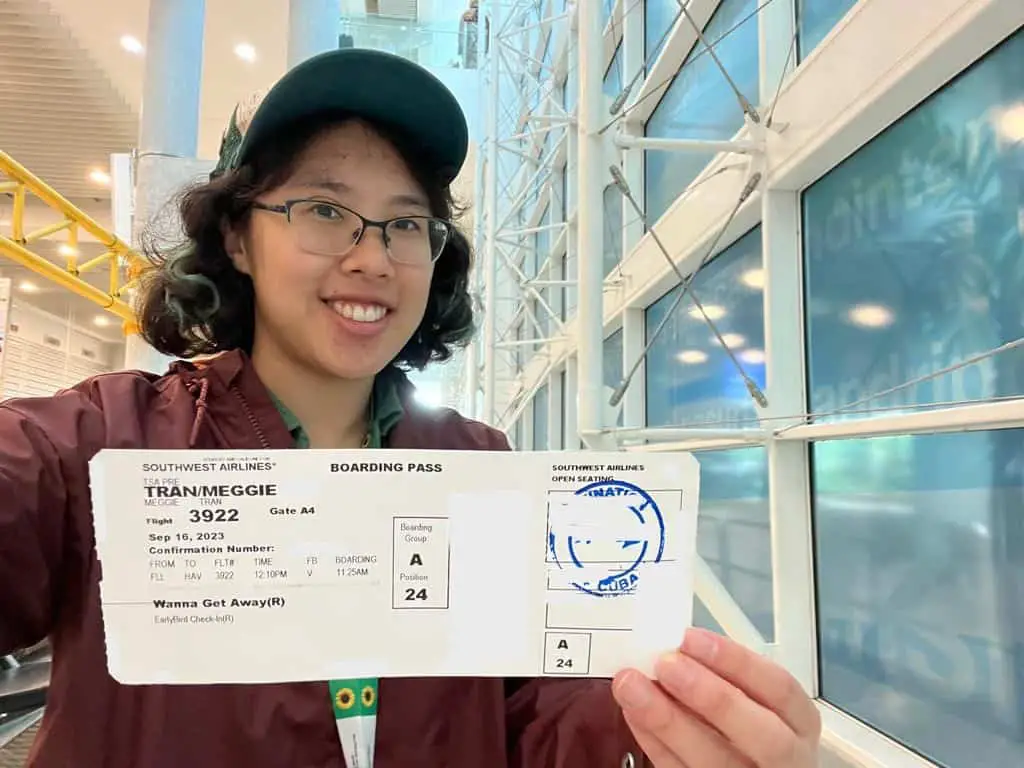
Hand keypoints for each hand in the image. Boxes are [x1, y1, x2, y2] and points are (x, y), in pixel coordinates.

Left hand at [612, 628, 819, 766]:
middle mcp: (783, 758)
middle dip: (709, 696)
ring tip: (632, 686)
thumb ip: (724, 675)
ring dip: (667, 720)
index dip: (736, 661)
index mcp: (797, 722)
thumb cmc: (750, 727)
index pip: (779, 690)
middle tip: (666, 665)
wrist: (750, 765)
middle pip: (759, 734)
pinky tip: (634, 713)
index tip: (691, 638)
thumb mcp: (754, 699)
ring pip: (714, 761)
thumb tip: (675, 647)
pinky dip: (654, 742)